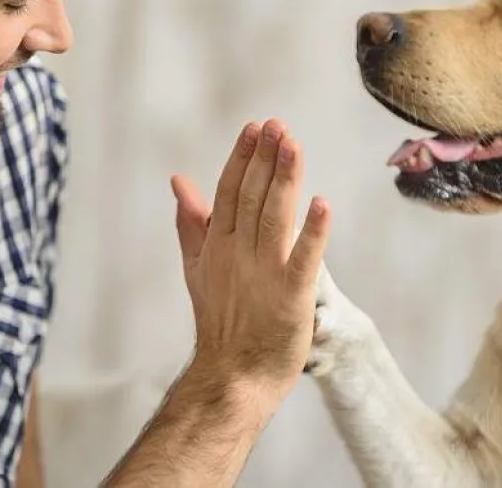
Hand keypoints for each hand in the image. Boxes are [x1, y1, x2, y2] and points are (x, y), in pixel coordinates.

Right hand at [170, 118, 331, 400]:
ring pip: (274, 217)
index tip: (256, 128)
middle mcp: (238, 253)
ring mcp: (264, 273)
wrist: (232, 376)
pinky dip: (312, 232)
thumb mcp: (198, 266)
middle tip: (277, 125)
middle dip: (265, 159)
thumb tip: (178, 181)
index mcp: (219, 244)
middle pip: (252, 197)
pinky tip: (322, 204)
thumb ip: (192, 222)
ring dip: (284, 180)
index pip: (229, 191)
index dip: (243, 158)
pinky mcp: (291, 296)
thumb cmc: (221, 321)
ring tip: (293, 146)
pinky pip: (304, 259)